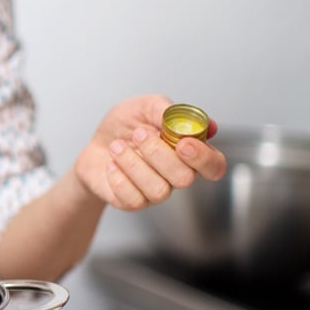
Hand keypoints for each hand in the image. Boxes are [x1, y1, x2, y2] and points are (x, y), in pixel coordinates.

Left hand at [75, 94, 227, 210]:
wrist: (96, 144)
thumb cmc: (124, 127)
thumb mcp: (142, 107)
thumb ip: (164, 110)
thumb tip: (187, 119)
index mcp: (187, 151)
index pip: (214, 165)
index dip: (204, 158)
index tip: (183, 143)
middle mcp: (176, 175)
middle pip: (185, 178)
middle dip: (158, 153)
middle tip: (139, 133)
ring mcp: (156, 191)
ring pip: (158, 190)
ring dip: (133, 164)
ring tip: (116, 146)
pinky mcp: (133, 202)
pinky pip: (134, 199)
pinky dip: (118, 178)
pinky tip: (112, 164)